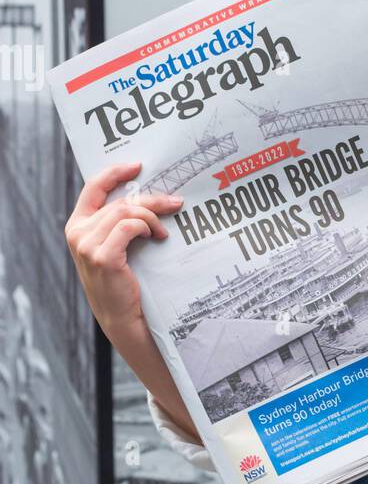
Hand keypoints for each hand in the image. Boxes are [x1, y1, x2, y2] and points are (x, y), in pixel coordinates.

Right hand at [64, 160, 184, 336]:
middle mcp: (77, 234)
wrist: (124, 318)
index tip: (138, 166)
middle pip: (119, 201)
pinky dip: (147, 227)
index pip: (92, 188)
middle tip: (175, 202)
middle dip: (150, 199)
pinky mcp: (102, 257)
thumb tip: (148, 197)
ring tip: (164, 229)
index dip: (114, 173)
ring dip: (152, 216)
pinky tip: (158, 238)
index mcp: (77, 227)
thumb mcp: (116, 247)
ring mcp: (86, 246)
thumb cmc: (124, 281)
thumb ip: (119, 223)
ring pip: (126, 212)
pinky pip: (130, 227)